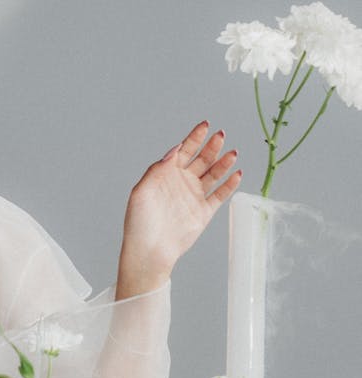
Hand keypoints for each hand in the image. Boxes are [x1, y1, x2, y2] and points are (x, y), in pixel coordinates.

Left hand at [116, 121, 240, 298]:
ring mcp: (194, 196)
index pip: (183, 150)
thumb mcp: (141, 192)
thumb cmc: (139, 223)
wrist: (150, 252)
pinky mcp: (204, 212)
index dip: (194, 137)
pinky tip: (237, 174)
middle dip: (212, 146)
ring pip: (213, 174)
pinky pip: (220, 195)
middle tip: (221, 135)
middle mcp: (182, 182)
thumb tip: (174, 150)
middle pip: (201, 159)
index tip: (205, 125)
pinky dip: (230, 185)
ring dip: (223, 163)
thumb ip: (157, 169)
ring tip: (233, 153)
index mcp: (166, 174)